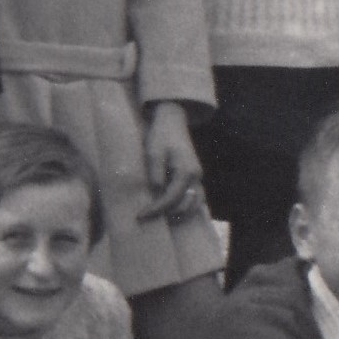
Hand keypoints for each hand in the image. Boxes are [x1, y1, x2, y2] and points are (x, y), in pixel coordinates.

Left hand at [137, 105, 208, 229]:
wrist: (172, 121)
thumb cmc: (161, 135)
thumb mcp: (153, 152)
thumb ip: (155, 172)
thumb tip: (156, 192)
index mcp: (185, 171)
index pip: (171, 199)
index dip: (156, 209)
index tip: (141, 215)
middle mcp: (195, 176)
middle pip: (185, 206)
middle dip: (167, 214)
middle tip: (147, 217)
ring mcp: (197, 177)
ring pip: (194, 204)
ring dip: (179, 214)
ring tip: (159, 217)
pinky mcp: (194, 177)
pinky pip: (195, 198)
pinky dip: (186, 207)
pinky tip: (172, 212)